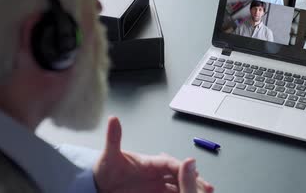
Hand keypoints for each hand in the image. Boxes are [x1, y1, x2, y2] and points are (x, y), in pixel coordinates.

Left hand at [93, 117, 213, 192]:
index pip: (170, 163)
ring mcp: (157, 185)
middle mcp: (157, 173)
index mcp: (150, 162)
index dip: (182, 167)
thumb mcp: (109, 156)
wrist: (100, 186)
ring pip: (179, 185)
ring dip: (190, 189)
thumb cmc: (105, 169)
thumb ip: (113, 139)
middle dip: (193, 179)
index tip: (192, 170)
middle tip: (206, 187)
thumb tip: (113, 119)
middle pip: (180, 175)